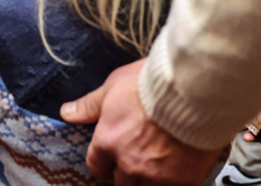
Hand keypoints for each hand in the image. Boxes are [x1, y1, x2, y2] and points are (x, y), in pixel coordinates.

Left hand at [62, 60, 223, 185]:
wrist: (192, 90)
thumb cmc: (151, 84)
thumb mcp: (112, 87)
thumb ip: (89, 106)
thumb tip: (67, 113)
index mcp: (108, 143)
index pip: (97, 166)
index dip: (103, 164)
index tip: (109, 162)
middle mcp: (129, 163)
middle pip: (122, 182)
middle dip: (126, 173)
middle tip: (138, 160)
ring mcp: (156, 175)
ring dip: (150, 179)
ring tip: (159, 165)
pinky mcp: (183, 179)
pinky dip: (175, 181)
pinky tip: (179, 169)